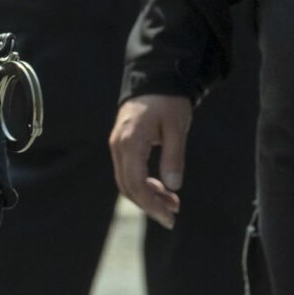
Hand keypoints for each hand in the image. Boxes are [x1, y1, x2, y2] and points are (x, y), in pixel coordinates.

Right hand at [110, 94, 192, 229]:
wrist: (153, 78)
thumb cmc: (167, 101)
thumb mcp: (176, 127)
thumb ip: (173, 156)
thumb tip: (173, 185)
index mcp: (130, 142)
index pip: (136, 183)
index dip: (151, 204)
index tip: (169, 216)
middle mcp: (118, 147)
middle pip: (127, 187)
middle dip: (149, 204)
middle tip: (173, 214)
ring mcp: (117, 146)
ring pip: (126, 182)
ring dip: (147, 196)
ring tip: (172, 202)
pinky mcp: (121, 146)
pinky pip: (128, 172)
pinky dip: (143, 185)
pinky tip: (161, 188)